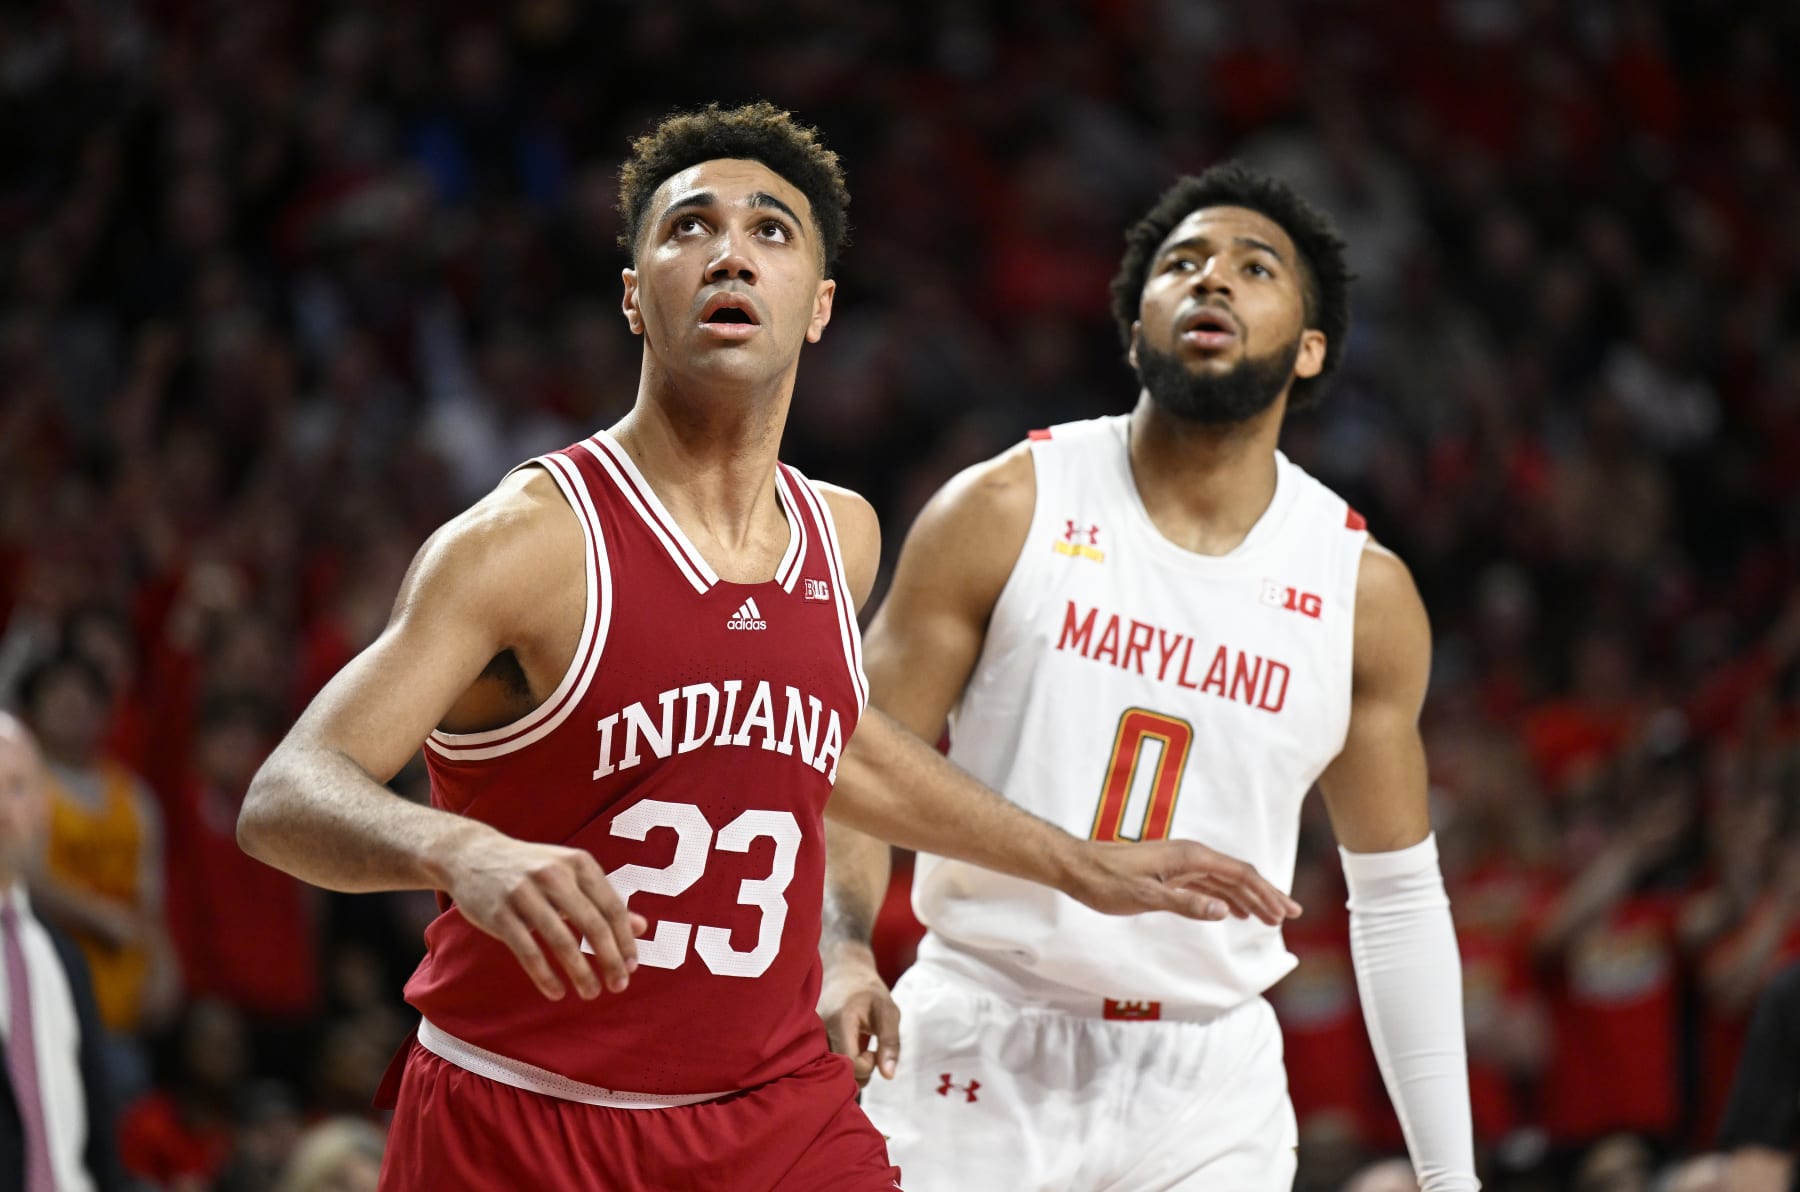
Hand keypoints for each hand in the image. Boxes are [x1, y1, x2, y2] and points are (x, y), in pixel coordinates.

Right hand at [441, 829, 646, 1000]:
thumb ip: (604, 900)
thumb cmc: (532, 868)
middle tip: (619, 986)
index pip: (612, 907)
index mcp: (578, 862)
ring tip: (591, 993)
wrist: (472, 854)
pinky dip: (545, 976)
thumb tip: (641, 927)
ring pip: (562, 941)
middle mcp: (554, 874)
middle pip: (592, 925)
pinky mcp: (500, 914)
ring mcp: (525, 893)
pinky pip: (529, 951)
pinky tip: (557, 992)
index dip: (625, 940)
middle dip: (610, 960)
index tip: (633, 967)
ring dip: (581, 973)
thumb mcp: (570, 874)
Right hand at [818, 944, 899, 1084]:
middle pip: (836, 1073)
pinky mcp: (805, 1043)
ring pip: (827, 1073)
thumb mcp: (888, 1012)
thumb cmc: (868, 993)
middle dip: (858, 1073)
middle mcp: (817, 1032)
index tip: (873, 1051)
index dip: (867, 1065)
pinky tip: (844, 1054)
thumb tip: (888, 1076)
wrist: (842, 973)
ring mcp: (808, 1038)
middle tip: (867, 1052)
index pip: (850, 1064)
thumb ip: (890, 1043)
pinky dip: (836, 1067)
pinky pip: (821, 1066)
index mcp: (838, 1022)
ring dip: (847, 1071)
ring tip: (856, 1052)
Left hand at [1062, 839, 1302, 924]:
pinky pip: (1208, 885)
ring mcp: (1180, 864)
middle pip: (1238, 875)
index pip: (1239, 873)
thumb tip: (1224, 912)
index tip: (1286, 912)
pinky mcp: (1170, 874)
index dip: (1266, 892)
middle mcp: (1189, 856)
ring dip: (1248, 899)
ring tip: (1269, 919)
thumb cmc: (1106, 881)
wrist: (1078, 867)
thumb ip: (1185, 904)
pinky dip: (1226, 899)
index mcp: (1189, 857)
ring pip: (1224, 881)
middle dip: (1265, 895)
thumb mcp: (1145, 897)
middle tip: (1290, 916)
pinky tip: (1235, 912)